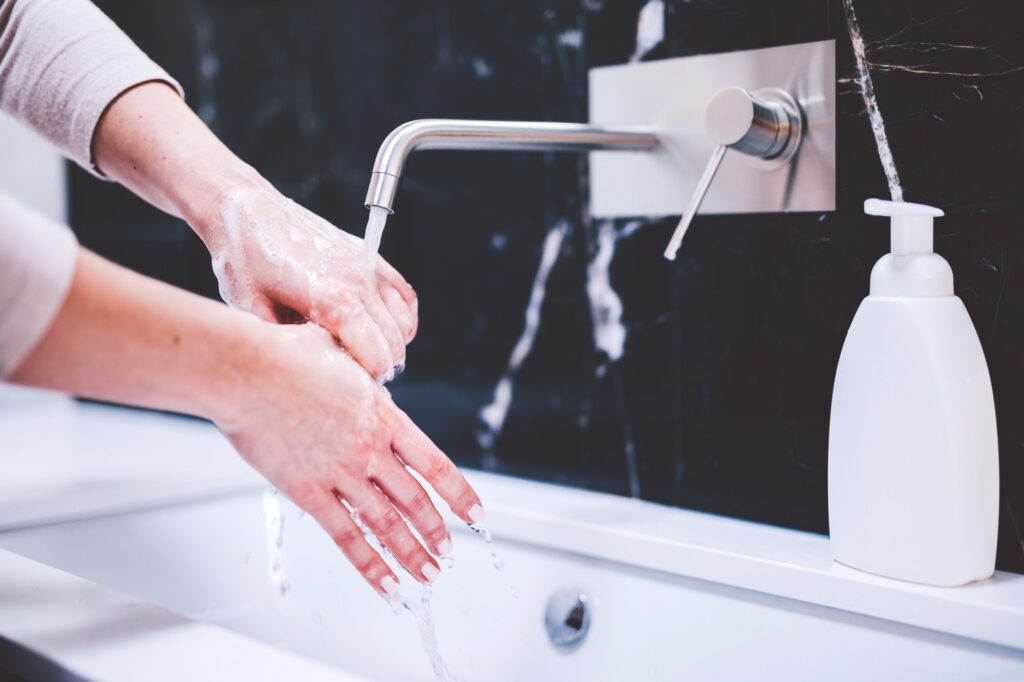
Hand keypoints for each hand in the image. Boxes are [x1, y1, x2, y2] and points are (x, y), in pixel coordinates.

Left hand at [92, 82, 415, 379]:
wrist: (245, 210)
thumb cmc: (244, 260)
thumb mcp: (254, 315)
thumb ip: (291, 347)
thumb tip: (316, 375)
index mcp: (331, 298)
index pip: (375, 356)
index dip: (364, 381)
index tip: (344, 388)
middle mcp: (357, 281)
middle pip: (393, 344)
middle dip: (377, 367)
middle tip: (347, 375)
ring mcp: (367, 266)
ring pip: (404, 323)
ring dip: (390, 344)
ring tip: (361, 352)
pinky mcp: (370, 255)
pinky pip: (405, 296)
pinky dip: (401, 318)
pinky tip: (379, 328)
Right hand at [219, 322, 482, 594]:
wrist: (244, 370)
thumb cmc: (284, 355)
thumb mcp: (343, 357)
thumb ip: (362, 376)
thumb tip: (367, 373)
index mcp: (383, 416)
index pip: (434, 464)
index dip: (458, 492)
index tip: (475, 512)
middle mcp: (369, 449)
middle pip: (414, 500)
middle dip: (435, 530)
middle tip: (447, 550)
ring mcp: (340, 473)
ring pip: (387, 525)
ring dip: (412, 554)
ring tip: (429, 575)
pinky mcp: (306, 491)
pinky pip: (345, 537)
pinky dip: (369, 564)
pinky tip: (387, 583)